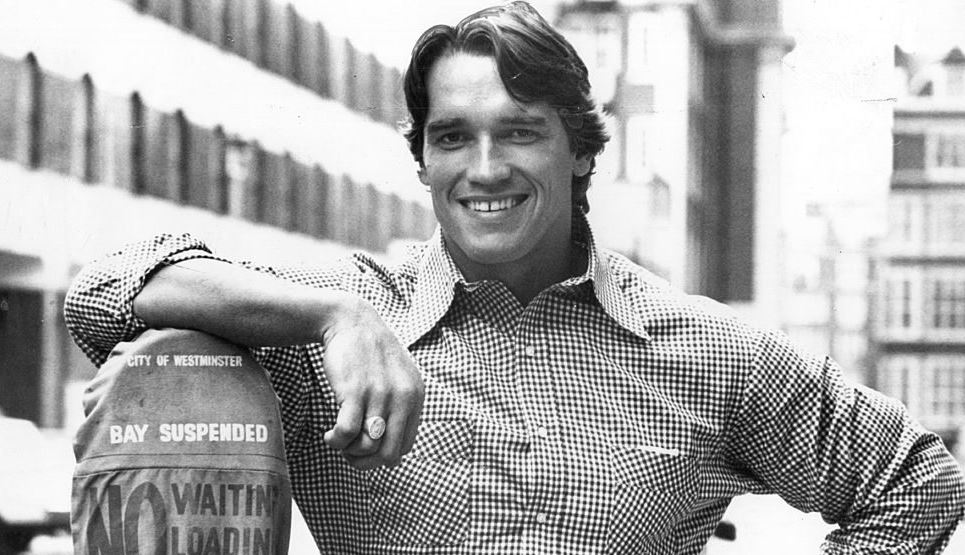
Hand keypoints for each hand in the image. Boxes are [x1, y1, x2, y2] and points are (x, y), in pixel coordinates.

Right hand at [320, 297, 423, 468]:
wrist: (351, 322)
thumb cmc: (369, 354)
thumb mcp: (398, 378)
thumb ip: (399, 408)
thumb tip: (387, 450)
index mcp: (415, 397)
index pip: (405, 446)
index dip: (382, 456)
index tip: (365, 449)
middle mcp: (402, 397)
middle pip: (388, 454)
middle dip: (365, 462)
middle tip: (349, 453)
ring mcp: (379, 395)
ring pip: (366, 447)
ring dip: (347, 451)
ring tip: (337, 440)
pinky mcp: (355, 391)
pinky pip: (347, 433)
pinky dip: (336, 441)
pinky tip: (330, 434)